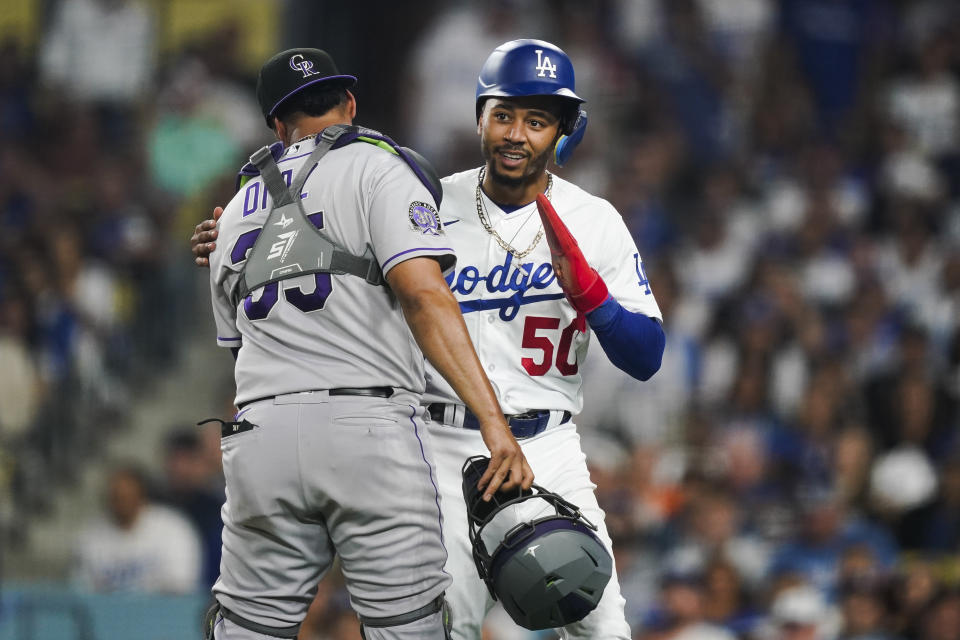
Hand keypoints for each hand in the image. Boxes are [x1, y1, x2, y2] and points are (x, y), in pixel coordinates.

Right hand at [191, 206, 223, 266]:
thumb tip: (218, 209)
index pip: (202, 226)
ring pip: (199, 248)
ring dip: (205, 247)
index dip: (207, 224)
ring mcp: (197, 250)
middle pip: (200, 236)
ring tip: (213, 246)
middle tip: (216, 234)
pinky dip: (202, 261)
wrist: (222, 255)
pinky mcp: (200, 260)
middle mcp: (197, 240)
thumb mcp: (221, 229)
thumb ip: (219, 220)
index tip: (214, 223)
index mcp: (201, 230)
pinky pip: (198, 261)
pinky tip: (207, 261)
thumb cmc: (220, 237)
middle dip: (207, 235)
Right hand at [477, 419, 533, 500]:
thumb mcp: (510, 449)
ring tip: (486, 496)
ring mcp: (509, 454)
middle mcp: (517, 457)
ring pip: (502, 477)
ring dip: (493, 489)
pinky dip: (486, 479)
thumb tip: (504, 475)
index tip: (516, 493)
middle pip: (517, 481)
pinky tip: (481, 484)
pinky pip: (492, 469)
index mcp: (521, 458)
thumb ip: (510, 461)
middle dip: (506, 490)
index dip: (524, 487)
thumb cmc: (500, 433)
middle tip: (498, 493)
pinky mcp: (499, 451)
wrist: (493, 420)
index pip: (530, 476)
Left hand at [535, 194, 607, 314]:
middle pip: (553, 224)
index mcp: (561, 249)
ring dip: (548, 212)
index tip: (538, 205)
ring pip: (556, 226)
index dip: (545, 218)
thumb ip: (558, 266)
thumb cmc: (574, 283)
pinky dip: (553, 223)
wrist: (585, 291)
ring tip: (541, 200)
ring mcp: (569, 246)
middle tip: (538, 196)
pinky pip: (560, 234)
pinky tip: (548, 214)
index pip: (551, 231)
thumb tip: (555, 268)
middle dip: (546, 210)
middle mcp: (565, 244)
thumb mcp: (561, 272)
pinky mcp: (571, 250)